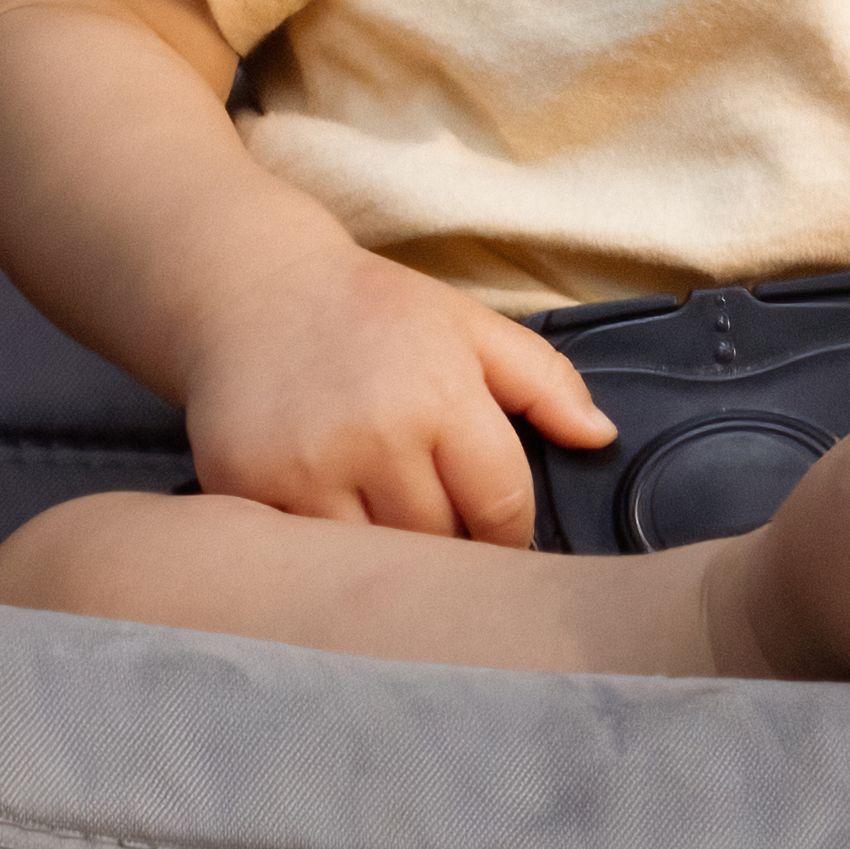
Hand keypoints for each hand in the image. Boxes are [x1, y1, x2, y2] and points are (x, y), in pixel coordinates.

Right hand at [173, 250, 612, 541]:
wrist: (249, 285)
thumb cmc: (369, 309)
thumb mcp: (466, 324)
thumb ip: (542, 379)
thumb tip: (601, 438)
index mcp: (439, 392)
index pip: (501, 507)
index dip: (510, 532)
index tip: (497, 531)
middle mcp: (374, 434)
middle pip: (441, 544)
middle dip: (452, 544)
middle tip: (441, 525)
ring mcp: (307, 466)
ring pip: (375, 563)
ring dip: (390, 557)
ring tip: (388, 524)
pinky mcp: (248, 485)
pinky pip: (308, 554)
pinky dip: (325, 552)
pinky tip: (330, 522)